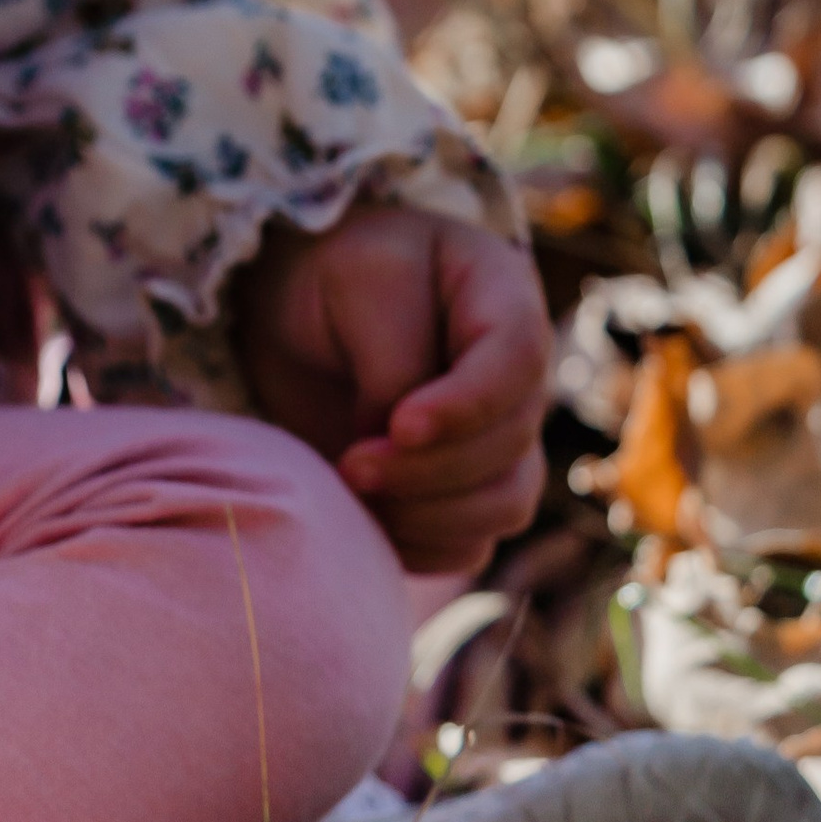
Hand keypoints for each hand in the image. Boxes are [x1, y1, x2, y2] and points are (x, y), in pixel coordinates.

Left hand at [232, 206, 550, 574]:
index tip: (400, 428)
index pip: (519, 360)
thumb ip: (391, 362)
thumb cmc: (332, 276)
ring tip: (353, 488)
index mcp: (503, 298)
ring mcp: (501, 438)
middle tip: (350, 467)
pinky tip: (367, 520)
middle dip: (429, 470)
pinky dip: (420, 545)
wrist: (301, 312)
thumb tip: (401, 446)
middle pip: (511, 444)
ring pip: (505, 504)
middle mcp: (517, 377)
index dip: (469, 407)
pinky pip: (470, 542)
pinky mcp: (467, 491)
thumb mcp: (357, 283)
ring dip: (428, 515)